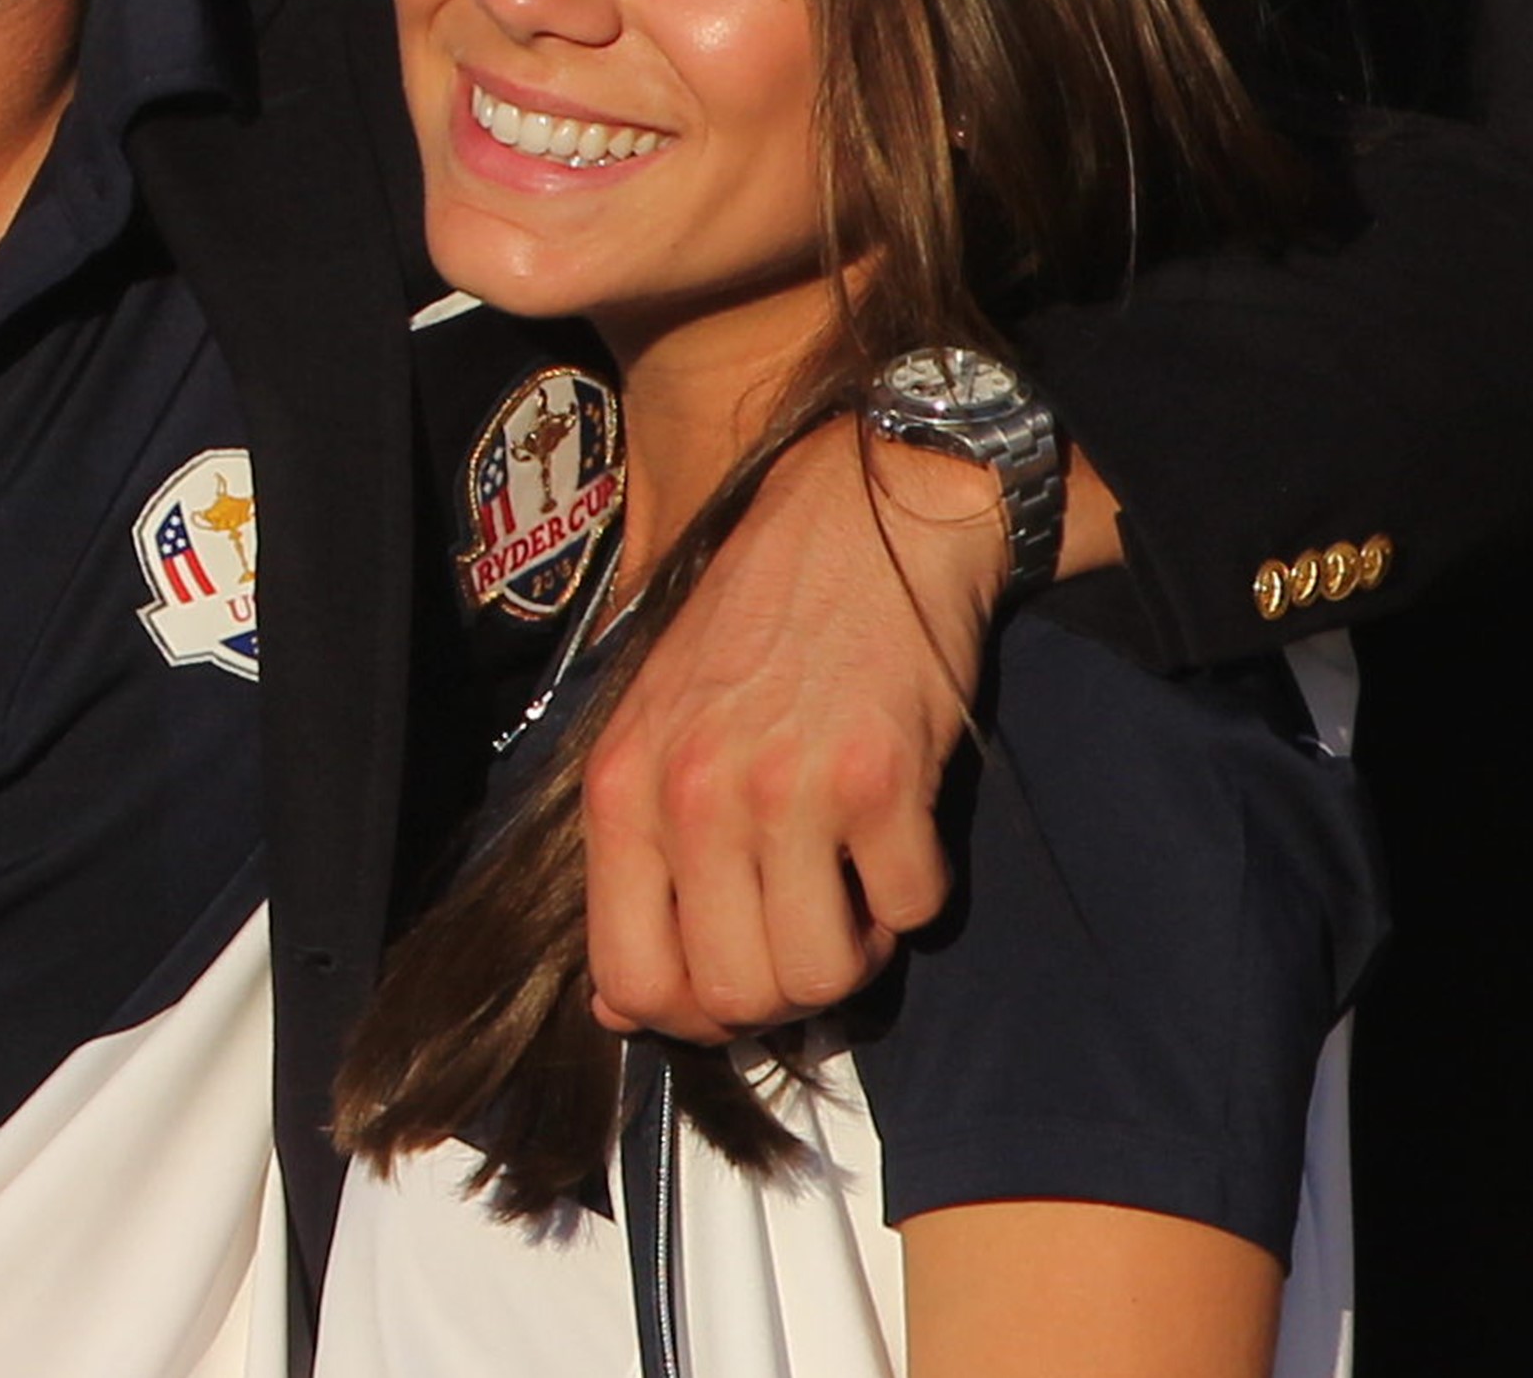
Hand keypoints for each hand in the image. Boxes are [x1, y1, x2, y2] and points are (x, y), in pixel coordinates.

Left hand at [580, 419, 1006, 1040]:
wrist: (864, 515)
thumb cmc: (755, 622)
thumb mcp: (652, 721)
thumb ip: (629, 855)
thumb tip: (618, 1007)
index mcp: (623, 785)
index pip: (630, 979)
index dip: (685, 1016)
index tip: (726, 988)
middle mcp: (695, 794)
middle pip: (734, 996)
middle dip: (779, 991)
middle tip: (803, 931)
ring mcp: (789, 789)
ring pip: (822, 975)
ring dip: (852, 952)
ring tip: (849, 883)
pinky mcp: (885, 780)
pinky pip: (911, 911)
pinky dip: (914, 894)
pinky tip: (898, 832)